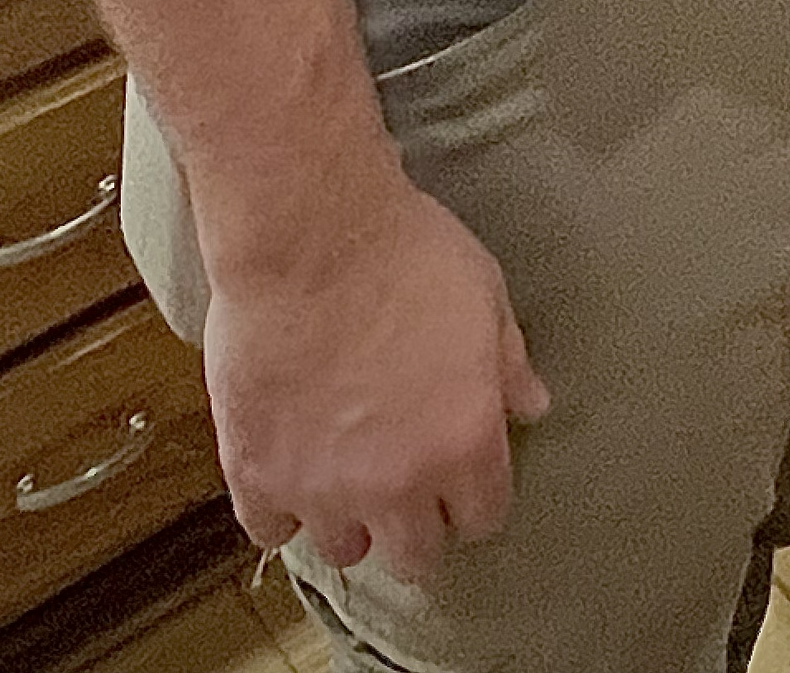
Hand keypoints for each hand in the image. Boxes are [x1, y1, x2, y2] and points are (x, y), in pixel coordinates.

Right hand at [203, 167, 550, 586]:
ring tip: (344, 474)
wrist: (310, 234)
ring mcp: (323, 488)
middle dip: (417, 524)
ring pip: (344, 550)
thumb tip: (532, 406)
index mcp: (465, 443)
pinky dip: (279, 508)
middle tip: (405, 482)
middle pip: (416, 557)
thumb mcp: (485, 295)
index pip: (484, 518)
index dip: (475, 497)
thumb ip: (508, 364)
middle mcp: (398, 484)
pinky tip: (288, 470)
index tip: (464, 476)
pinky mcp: (258, 475)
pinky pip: (270, 530)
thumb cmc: (406, 252)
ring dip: (349, 518)